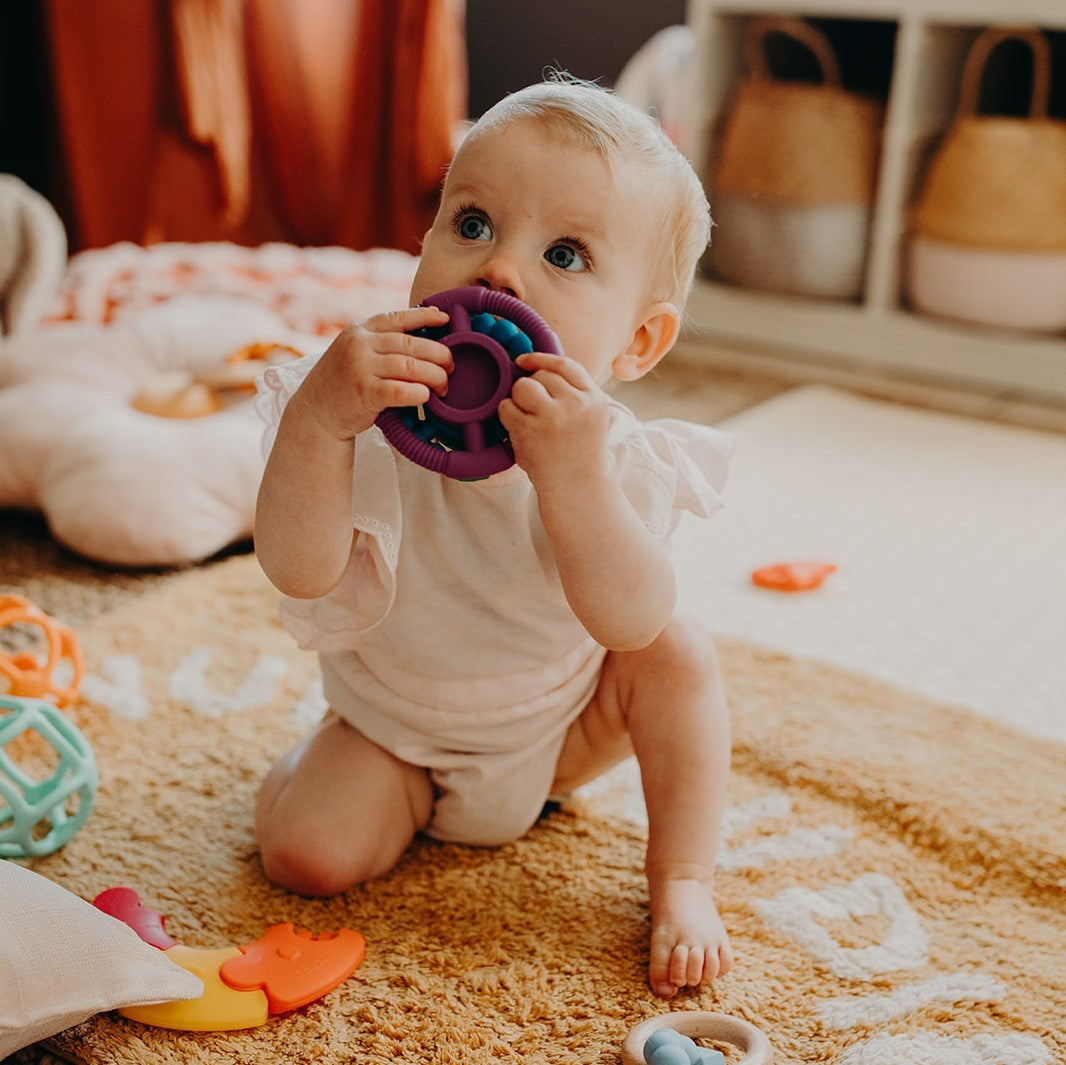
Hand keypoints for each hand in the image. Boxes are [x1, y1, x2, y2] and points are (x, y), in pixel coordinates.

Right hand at [299, 307, 453, 440]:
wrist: (316, 411)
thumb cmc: (345, 382)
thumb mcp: (356, 352)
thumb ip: (383, 342)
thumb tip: (428, 330)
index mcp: (360, 331)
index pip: (398, 317)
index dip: (425, 316)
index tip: (446, 319)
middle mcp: (359, 344)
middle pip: (411, 344)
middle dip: (439, 355)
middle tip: (451, 367)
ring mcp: (360, 367)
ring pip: (411, 367)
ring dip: (435, 377)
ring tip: (443, 386)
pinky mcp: (364, 393)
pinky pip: (401, 391)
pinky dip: (419, 393)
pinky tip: (426, 396)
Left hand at [498, 351, 610, 491]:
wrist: (577, 488)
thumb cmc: (579, 453)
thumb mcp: (591, 417)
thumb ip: (573, 392)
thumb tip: (537, 365)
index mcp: (594, 398)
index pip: (565, 365)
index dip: (541, 359)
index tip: (525, 361)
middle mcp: (576, 404)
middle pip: (541, 375)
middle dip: (532, 388)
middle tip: (535, 410)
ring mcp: (552, 417)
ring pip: (522, 387)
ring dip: (518, 398)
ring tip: (525, 417)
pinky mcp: (530, 431)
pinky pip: (507, 407)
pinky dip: (507, 415)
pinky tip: (518, 429)